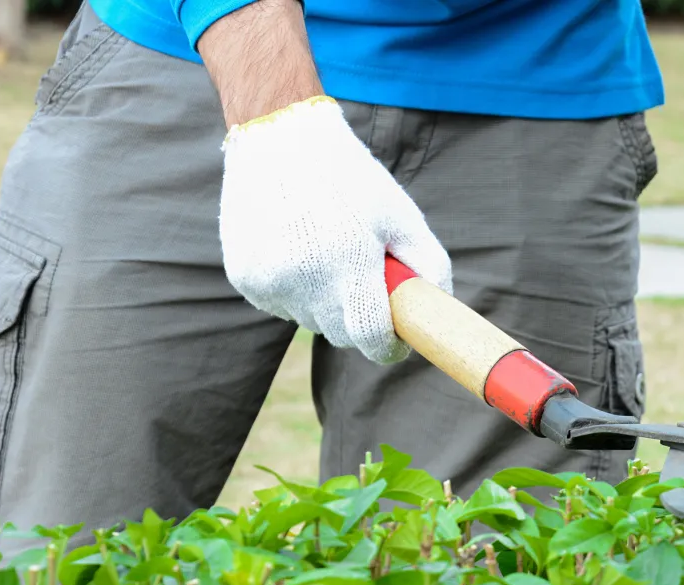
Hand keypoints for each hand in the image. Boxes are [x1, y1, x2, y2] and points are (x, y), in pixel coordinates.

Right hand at [218, 96, 452, 362]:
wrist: (279, 139)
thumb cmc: (353, 179)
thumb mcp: (403, 216)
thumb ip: (431, 267)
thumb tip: (438, 312)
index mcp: (349, 262)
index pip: (370, 337)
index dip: (388, 347)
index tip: (396, 343)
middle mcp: (304, 278)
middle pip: (341, 335)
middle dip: (360, 322)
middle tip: (366, 286)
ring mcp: (269, 280)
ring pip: (310, 321)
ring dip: (325, 303)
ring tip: (328, 253)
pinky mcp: (245, 278)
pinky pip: (280, 305)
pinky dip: (295, 290)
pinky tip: (297, 250)